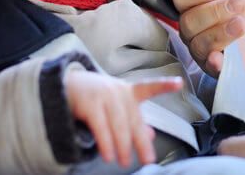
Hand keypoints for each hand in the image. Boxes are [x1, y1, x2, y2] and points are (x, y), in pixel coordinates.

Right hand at [64, 70, 182, 166]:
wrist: (64, 86)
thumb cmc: (95, 98)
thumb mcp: (116, 106)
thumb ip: (133, 120)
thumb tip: (150, 135)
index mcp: (128, 91)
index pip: (149, 87)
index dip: (164, 85)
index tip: (179, 83)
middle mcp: (118, 91)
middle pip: (134, 118)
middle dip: (140, 141)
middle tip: (148, 160)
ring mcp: (104, 95)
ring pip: (118, 124)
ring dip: (122, 145)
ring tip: (124, 162)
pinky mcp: (89, 103)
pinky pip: (100, 126)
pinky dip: (105, 142)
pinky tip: (108, 155)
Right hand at [172, 0, 244, 80]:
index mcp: (193, 5)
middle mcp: (191, 28)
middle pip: (188, 20)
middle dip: (215, 10)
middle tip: (239, 3)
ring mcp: (201, 50)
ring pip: (198, 41)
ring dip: (221, 30)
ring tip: (241, 23)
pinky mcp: (215, 68)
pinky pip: (208, 65)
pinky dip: (214, 60)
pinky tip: (223, 54)